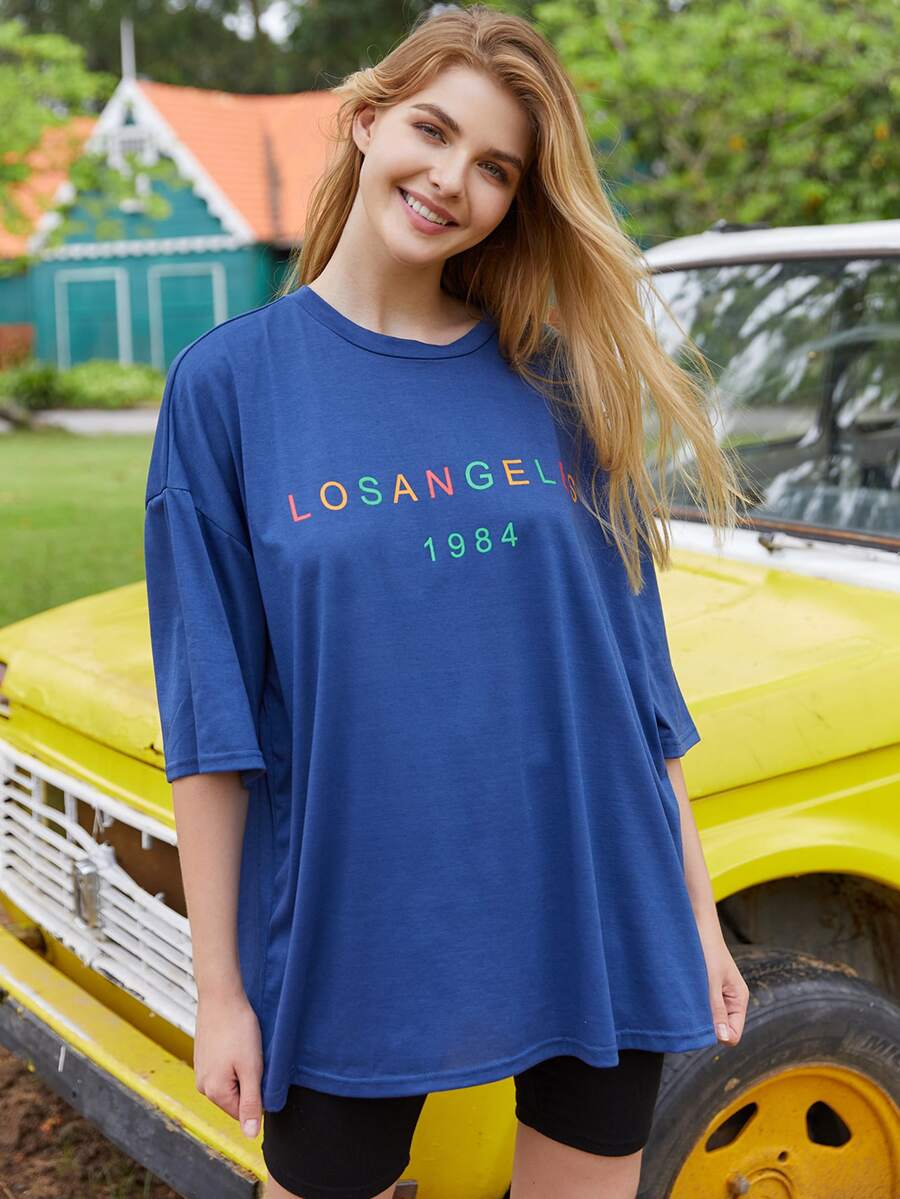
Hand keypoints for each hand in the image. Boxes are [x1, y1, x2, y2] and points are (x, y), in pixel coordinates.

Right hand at [194, 988, 263, 1138]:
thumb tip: (251, 1135)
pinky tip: (236, 1042)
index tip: (260, 1069)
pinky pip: (223, 1069)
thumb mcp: (252, 1068)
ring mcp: (201, 1070)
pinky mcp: (203, 1056)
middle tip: (253, 1056)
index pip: (243, 1111)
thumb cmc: (239, 1029)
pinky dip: (234, 1060)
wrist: (221, 995)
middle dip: (249, 1081)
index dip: (258, 1093)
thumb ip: (251, 1103)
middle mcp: (203, 1086)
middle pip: (236, 1097)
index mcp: (214, 1092)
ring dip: (242, 1070)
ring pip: (230, 1082)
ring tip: (245, 1047)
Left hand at [696, 915, 749, 1045]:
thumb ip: (716, 1009)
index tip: (700, 1022)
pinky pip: (698, 1006)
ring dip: (695, 1013)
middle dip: (704, 1025)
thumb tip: (724, 1039)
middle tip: (689, 1009)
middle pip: (718, 1029)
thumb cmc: (706, 947)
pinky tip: (680, 993)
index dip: (717, 1035)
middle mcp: (729, 1000)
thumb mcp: (711, 981)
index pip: (732, 1035)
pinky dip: (689, 1004)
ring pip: (706, 1018)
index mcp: (739, 999)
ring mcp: (715, 994)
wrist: (693, 922)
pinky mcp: (702, 988)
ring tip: (685, 997)